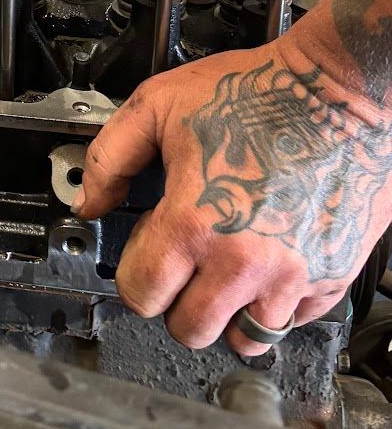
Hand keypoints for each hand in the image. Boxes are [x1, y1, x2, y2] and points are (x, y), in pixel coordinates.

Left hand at [73, 32, 391, 357]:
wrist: (340, 90)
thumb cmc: (257, 91)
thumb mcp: (158, 105)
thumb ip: (111, 159)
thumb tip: (88, 202)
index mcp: (193, 222)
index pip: (140, 295)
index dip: (134, 277)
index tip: (145, 260)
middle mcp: (243, 260)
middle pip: (190, 330)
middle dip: (176, 305)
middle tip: (183, 271)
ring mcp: (292, 274)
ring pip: (247, 339)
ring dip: (230, 315)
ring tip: (225, 276)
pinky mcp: (332, 275)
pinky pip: (297, 321)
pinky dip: (278, 305)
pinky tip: (268, 266)